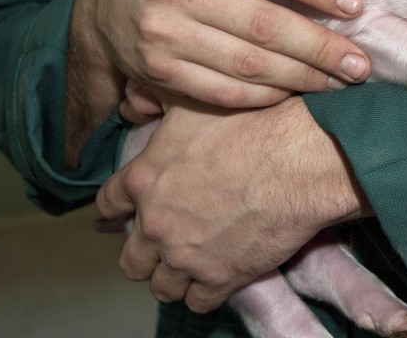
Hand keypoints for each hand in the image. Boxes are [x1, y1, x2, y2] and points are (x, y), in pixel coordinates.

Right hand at [66, 0, 370, 164]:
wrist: (103, 1)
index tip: (357, 6)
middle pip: (263, 25)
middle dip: (320, 47)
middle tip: (360, 63)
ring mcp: (163, 33)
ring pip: (248, 64)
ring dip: (302, 77)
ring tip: (340, 81)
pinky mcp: (160, 70)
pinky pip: (224, 92)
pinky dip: (265, 96)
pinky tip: (295, 91)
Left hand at [96, 96, 371, 312]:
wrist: (299, 157)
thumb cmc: (253, 123)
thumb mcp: (192, 104)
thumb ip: (156, 110)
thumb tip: (136, 104)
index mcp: (144, 179)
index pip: (107, 205)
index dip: (116, 210)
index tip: (124, 213)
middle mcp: (157, 223)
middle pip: (131, 259)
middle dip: (145, 253)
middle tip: (165, 242)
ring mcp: (186, 255)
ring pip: (162, 286)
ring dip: (174, 276)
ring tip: (192, 262)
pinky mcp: (221, 277)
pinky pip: (198, 302)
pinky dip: (205, 291)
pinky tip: (217, 274)